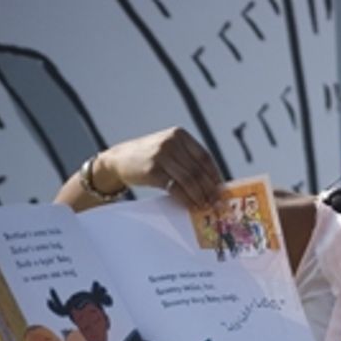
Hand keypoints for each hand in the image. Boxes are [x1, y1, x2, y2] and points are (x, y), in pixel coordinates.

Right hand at [97, 128, 222, 207]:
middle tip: (217, 203)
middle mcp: (171, 142)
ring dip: (200, 196)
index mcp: (179, 135)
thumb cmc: (149, 157)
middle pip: (198, 170)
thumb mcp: (169, 149)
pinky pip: (176, 188)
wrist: (118, 159)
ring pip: (190, 180)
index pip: (204, 157)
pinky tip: (192, 205)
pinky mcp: (153, 170)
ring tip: (206, 206)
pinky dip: (187, 199)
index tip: (221, 189)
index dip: (215, 175)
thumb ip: (187, 159)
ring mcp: (161, 155)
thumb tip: (213, 182)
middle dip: (210, 189)